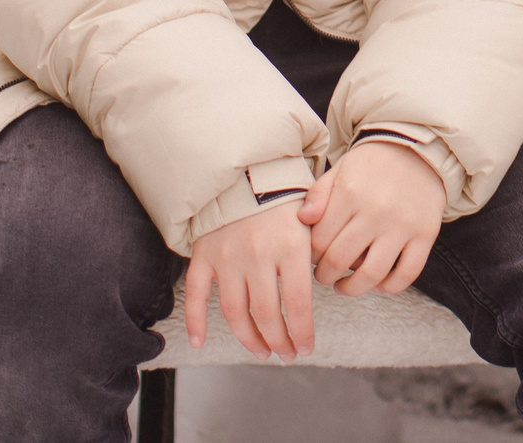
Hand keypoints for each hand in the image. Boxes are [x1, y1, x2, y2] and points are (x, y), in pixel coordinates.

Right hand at [183, 198, 314, 358]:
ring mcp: (228, 258)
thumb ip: (318, 248)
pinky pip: (197, 295)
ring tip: (262, 351)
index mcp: (291, 247)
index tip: (306, 348)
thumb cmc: (284, 193)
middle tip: (287, 355)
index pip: (299, 304)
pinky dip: (195, 321)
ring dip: (250, 339)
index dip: (303, 332)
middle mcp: (259, 255)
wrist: (246, 168)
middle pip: (267, 314)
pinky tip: (199, 341)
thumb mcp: (312, 216)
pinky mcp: (205, 256)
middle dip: (279, 341)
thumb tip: (327, 280)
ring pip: (236, 313)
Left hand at [300, 140, 445, 296]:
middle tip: (324, 274)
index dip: (310, 256)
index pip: (319, 242)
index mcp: (350, 193)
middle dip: (325, 275)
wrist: (418, 150)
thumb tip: (302, 220)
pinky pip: (407, 274)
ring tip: (344, 286)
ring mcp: (403, 225)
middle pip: (340, 261)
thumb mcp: (340, 169)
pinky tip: (377, 283)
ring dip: (352, 288)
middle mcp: (376, 211)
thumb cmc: (373, 163)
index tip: (313, 257)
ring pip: (371, 274)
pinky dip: (389, 287)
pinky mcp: (425, 234)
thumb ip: (318, 194)